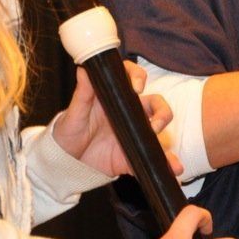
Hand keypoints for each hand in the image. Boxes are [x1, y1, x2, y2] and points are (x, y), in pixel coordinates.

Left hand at [52, 63, 181, 177]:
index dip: (139, 77)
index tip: (137, 87)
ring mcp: (134, 134)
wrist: (65, 162)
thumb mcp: (73, 114)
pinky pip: (153, 158)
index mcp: (114, 97)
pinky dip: (166, 164)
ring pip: (159, 132)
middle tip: (154, 124)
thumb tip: (84, 69)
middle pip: (155, 104)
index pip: (132, 78)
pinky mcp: (134, 155)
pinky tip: (173, 169)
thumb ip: (82, 93)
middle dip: (162, 111)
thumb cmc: (68, 131)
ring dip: (167, 139)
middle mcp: (128, 113)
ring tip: (166, 151)